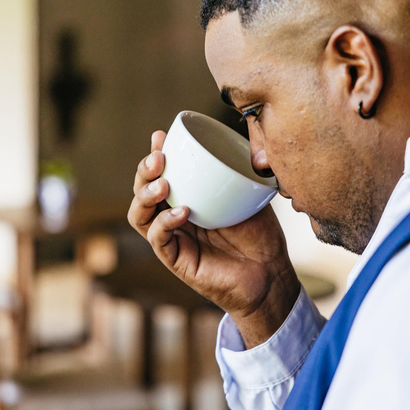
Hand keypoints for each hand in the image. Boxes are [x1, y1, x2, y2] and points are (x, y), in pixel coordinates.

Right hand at [128, 130, 300, 347]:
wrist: (270, 273)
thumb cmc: (260, 234)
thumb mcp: (249, 194)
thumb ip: (240, 171)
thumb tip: (247, 144)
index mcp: (187, 198)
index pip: (161, 173)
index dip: (155, 154)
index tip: (160, 136)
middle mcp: (174, 216)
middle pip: (142, 191)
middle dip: (144, 171)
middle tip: (158, 159)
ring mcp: (173, 238)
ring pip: (139, 215)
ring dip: (145, 196)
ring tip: (163, 184)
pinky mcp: (176, 260)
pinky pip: (157, 239)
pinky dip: (164, 223)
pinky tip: (182, 212)